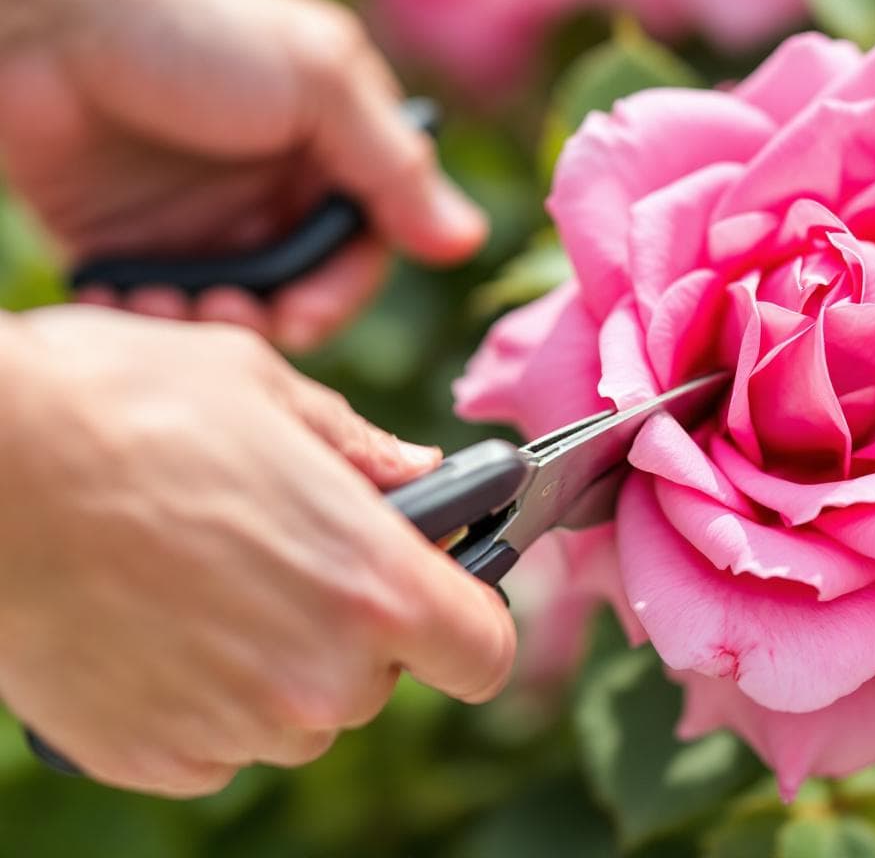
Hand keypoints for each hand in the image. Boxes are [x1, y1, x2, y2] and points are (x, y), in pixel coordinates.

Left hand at [0, 0, 485, 350]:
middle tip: (228, 314)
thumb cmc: (196, 26)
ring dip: (201, 327)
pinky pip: (147, 309)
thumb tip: (467, 241)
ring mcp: (196, 221)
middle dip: (267, 321)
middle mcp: (269, 195)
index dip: (338, 294)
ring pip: (223, 313)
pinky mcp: (123, 241)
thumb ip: (395, 167)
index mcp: (329, 155)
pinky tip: (119, 304)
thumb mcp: (320, 83)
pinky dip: (139, 322)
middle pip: (294, 295)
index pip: (360, 253)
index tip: (302, 315)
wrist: (44, 8)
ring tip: (161, 308)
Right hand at [0, 308, 514, 796]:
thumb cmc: (122, 404)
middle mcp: (317, 677)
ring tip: (204, 576)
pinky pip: (217, 743)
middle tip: (286, 552)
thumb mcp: (266, 388)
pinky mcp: (151, 756)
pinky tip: (155, 622)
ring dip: (276, 662)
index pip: (482, 651)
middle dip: (353, 623)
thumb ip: (360, 448)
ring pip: (298, 711)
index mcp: (373, 584)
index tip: (444, 594)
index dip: (470, 621)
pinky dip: (202, 697)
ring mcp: (232, 729)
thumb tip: (418, 472)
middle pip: (382, 677)